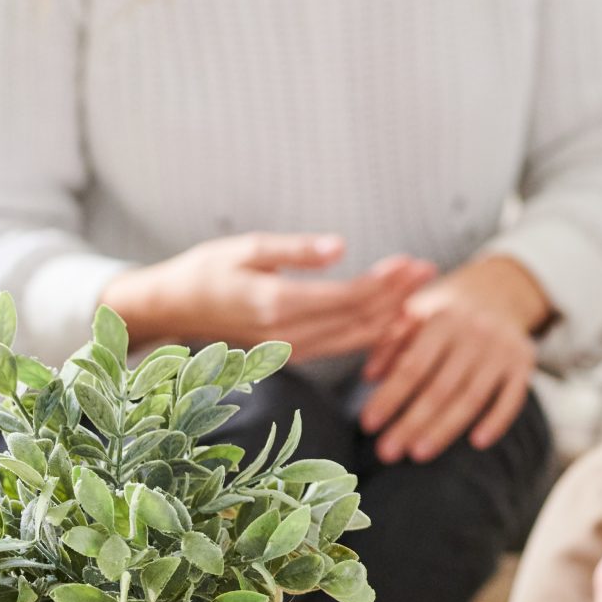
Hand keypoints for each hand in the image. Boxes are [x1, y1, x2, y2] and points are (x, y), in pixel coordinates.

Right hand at [102, 234, 435, 357]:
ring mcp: (288, 351)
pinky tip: (393, 321)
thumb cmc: (207, 270)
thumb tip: (341, 246)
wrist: (171, 309)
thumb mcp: (247, 247)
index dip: (385, 282)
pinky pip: (339, 348)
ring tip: (422, 295)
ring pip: (352, 339)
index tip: (413, 262)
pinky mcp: (289, 356)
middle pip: (356, 320)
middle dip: (397, 296)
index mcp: (276, 304)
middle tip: (430, 271)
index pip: (347, 297)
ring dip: (389, 318)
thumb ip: (297, 249)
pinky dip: (369, 334)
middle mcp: (285, 335)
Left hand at [359, 256, 549, 463]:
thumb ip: (390, 341)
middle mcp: (475, 333)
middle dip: (412, 423)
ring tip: (419, 454)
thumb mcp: (416, 314)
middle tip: (387, 452)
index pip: (413, 366)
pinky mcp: (524, 362)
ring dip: (445, 429)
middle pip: (440, 388)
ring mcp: (502, 349)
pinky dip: (496, 421)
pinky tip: (477, 443)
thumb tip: (370, 376)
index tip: (368, 424)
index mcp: (443, 319)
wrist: (499, 293)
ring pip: (472, 398)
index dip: (390, 397)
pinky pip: (512, 398)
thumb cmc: (445, 313)